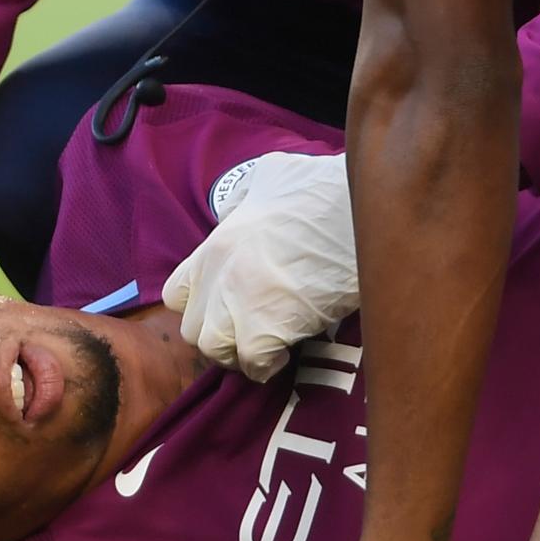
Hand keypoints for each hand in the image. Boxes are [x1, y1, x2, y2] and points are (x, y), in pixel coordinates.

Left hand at [163, 151, 357, 379]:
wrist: (363, 209)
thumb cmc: (323, 190)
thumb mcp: (271, 175)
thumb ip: (244, 198)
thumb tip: (234, 211)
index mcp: (216, 245)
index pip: (176, 294)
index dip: (200, 307)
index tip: (227, 309)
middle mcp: (219, 276)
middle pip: (193, 329)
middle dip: (220, 336)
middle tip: (251, 331)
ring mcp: (240, 302)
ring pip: (214, 350)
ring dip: (239, 353)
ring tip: (267, 344)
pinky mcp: (268, 326)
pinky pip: (252, 363)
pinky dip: (267, 365)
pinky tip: (287, 349)